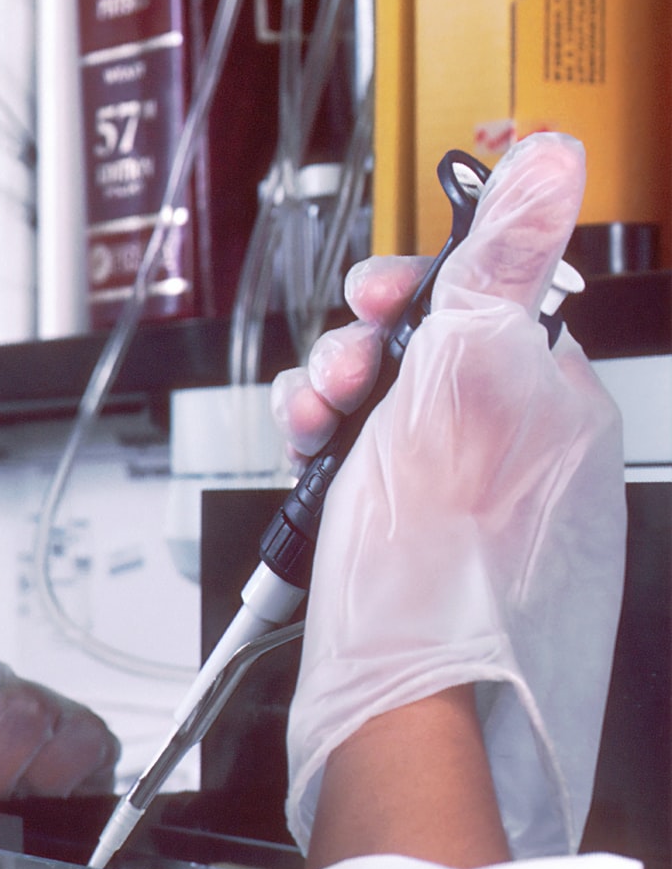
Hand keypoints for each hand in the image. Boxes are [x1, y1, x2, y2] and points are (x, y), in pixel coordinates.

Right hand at [269, 132, 625, 857]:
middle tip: (339, 380)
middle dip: (363, 349)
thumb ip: (503, 263)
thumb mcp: (462, 380)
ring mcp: (472, 508)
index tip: (380, 293)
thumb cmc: (431, 574)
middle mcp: (524, 454)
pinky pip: (371, 476)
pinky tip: (315, 477)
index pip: (492, 297)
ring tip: (314, 431)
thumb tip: (553, 158)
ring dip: (334, 405)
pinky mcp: (421, 551)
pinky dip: (331, 465)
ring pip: (389, 415)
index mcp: (554, 404)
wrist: (397, 710)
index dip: (423, 286)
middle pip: (430, 352)